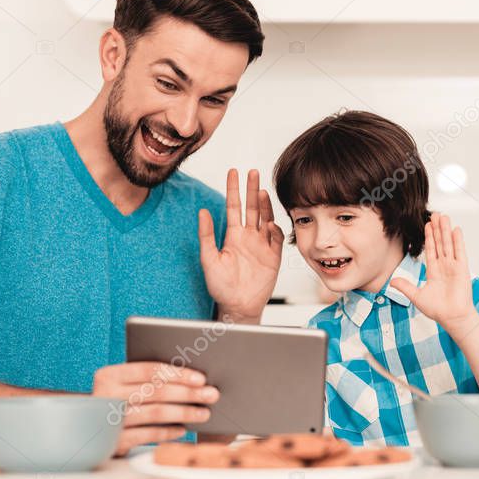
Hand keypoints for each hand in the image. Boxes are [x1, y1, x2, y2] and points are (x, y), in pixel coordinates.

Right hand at [92, 362, 219, 456]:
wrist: (87, 429)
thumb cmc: (117, 401)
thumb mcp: (125, 385)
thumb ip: (148, 379)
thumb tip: (192, 379)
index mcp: (110, 375)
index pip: (151, 369)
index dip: (178, 373)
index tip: (201, 378)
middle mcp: (107, 396)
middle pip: (157, 391)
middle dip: (188, 393)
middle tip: (211, 394)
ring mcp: (109, 420)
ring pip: (156, 413)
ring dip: (184, 412)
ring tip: (203, 413)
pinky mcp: (114, 441)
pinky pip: (149, 434)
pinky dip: (169, 431)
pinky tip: (183, 429)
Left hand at [199, 168, 283, 323]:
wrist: (238, 306)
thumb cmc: (221, 287)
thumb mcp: (209, 259)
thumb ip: (206, 235)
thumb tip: (202, 212)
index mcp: (233, 236)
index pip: (234, 206)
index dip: (234, 189)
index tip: (234, 172)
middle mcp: (249, 237)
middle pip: (252, 207)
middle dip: (252, 189)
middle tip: (252, 172)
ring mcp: (262, 246)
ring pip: (266, 219)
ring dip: (265, 205)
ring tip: (262, 190)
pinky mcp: (273, 257)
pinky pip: (276, 239)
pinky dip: (275, 230)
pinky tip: (270, 223)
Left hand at [389, 213, 478, 333]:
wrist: (452, 317)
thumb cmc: (438, 310)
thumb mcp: (417, 296)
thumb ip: (405, 287)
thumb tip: (392, 281)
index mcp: (434, 271)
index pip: (431, 250)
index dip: (429, 237)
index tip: (427, 225)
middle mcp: (444, 266)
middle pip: (440, 243)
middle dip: (437, 229)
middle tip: (435, 214)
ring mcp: (453, 266)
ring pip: (448, 244)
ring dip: (446, 230)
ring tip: (444, 217)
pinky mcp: (462, 269)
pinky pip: (459, 252)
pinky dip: (458, 241)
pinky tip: (456, 230)